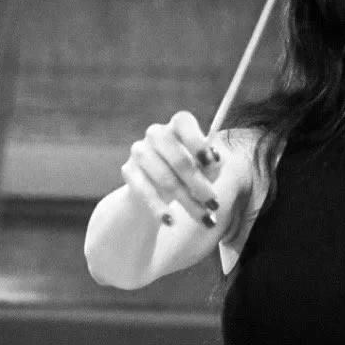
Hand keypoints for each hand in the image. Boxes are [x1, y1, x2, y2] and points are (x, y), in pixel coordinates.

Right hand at [122, 111, 221, 228]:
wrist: (155, 189)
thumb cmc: (186, 173)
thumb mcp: (203, 169)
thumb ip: (211, 165)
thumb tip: (215, 161)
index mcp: (177, 126)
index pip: (184, 123)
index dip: (197, 141)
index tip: (211, 162)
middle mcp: (156, 134)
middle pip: (178, 158)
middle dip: (199, 184)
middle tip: (214, 203)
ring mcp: (139, 151)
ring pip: (165, 179)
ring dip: (187, 202)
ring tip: (204, 218)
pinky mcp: (128, 171)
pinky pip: (145, 191)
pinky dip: (158, 208)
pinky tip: (170, 221)